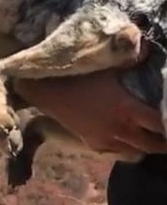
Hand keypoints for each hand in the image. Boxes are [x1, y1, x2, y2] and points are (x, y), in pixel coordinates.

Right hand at [14, 69, 166, 155]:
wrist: (51, 93)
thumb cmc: (79, 78)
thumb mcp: (107, 68)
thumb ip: (130, 60)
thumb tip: (147, 51)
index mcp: (126, 109)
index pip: (159, 124)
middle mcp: (120, 129)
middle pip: (152, 144)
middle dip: (163, 142)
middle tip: (165, 134)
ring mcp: (106, 140)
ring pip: (135, 152)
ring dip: (145, 146)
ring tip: (149, 138)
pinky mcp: (94, 144)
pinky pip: (117, 153)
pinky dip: (126, 149)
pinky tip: (126, 141)